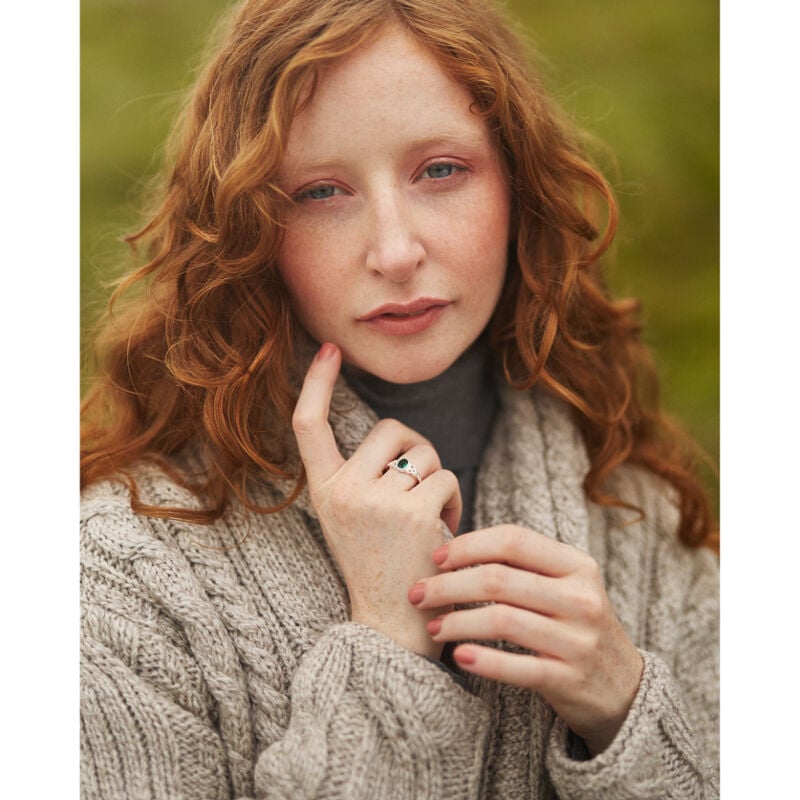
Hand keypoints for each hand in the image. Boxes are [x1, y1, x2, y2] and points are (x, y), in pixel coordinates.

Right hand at [292, 343, 461, 656]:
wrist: (391, 626)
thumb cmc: (377, 565)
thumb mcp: (349, 516)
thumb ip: (359, 474)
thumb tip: (394, 433)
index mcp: (321, 490)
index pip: (307, 424)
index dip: (316, 382)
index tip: (328, 350)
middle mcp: (341, 491)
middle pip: (390, 428)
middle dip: (414, 449)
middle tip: (418, 487)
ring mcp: (375, 502)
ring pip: (424, 452)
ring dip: (436, 478)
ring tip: (429, 517)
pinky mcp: (413, 514)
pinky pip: (445, 476)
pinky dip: (452, 499)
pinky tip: (443, 529)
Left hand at [408, 525, 643, 753]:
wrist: (626, 689)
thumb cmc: (575, 626)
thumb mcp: (565, 586)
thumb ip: (523, 565)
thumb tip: (452, 549)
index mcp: (577, 565)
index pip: (513, 540)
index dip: (468, 545)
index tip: (436, 557)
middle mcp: (581, 598)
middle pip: (499, 579)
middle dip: (447, 585)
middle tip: (416, 593)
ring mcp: (578, 640)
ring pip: (502, 620)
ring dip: (456, 622)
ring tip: (432, 627)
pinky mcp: (569, 680)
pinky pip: (516, 667)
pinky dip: (482, 661)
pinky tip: (458, 656)